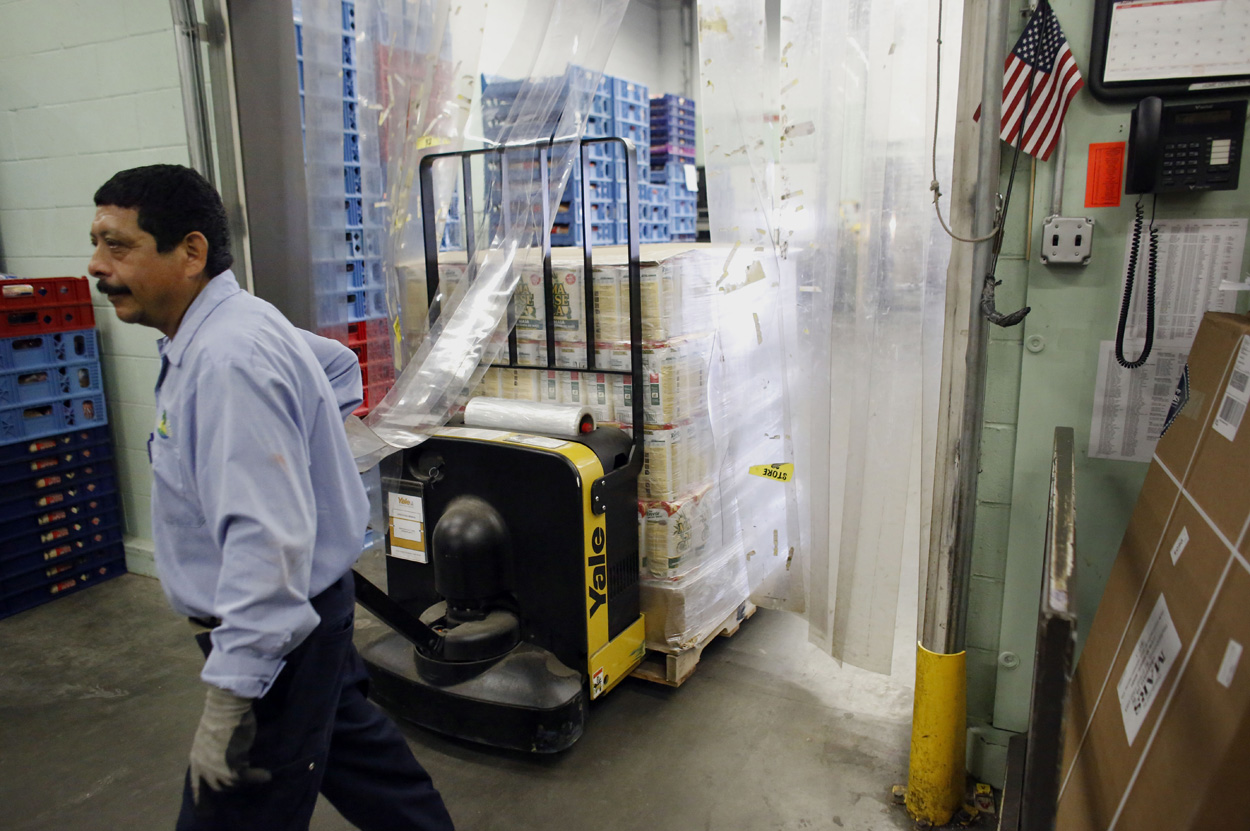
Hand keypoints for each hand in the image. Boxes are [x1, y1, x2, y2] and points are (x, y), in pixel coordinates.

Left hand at [189, 685, 271, 802]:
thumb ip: (214, 752)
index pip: (196, 786)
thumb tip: (227, 759)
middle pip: (217, 786)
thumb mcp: (211, 738)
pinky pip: (247, 777)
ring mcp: (217, 769)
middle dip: (230, 785)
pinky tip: (267, 775)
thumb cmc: (220, 716)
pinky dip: (258, 777)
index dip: (201, 799)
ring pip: (233, 783)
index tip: (205, 811)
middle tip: (244, 779)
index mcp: (196, 759)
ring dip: (246, 780)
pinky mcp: (233, 767)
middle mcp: (203, 767)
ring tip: (259, 776)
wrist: (226, 707)